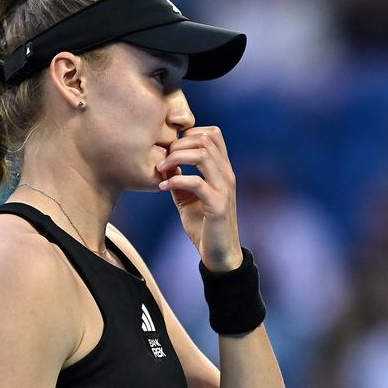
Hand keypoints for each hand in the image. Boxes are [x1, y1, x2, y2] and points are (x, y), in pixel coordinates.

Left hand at [156, 126, 242, 271]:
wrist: (219, 254)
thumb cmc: (203, 224)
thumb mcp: (188, 196)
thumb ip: (179, 177)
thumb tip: (163, 162)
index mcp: (222, 169)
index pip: (213, 133)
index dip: (189, 134)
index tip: (171, 149)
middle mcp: (226, 174)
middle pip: (205, 139)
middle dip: (178, 144)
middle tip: (162, 159)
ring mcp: (224, 188)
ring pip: (202, 155)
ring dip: (176, 158)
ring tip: (160, 170)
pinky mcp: (218, 205)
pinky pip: (196, 183)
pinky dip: (175, 181)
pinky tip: (163, 188)